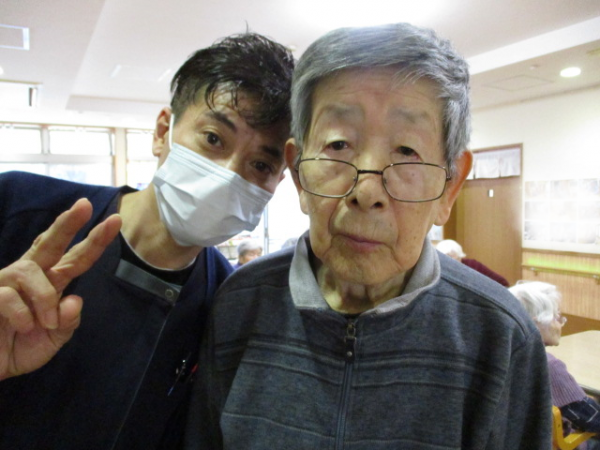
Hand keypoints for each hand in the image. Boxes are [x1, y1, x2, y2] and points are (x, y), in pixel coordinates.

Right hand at [0, 198, 121, 379]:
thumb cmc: (21, 348)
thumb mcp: (54, 338)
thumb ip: (68, 321)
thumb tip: (75, 299)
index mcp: (51, 283)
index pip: (77, 258)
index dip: (95, 240)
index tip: (115, 220)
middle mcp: (30, 276)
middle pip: (50, 243)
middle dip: (68, 223)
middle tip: (85, 205)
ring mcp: (6, 282)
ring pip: (32, 272)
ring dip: (44, 299)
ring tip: (44, 324)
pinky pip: (9, 296)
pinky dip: (22, 315)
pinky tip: (21, 328)